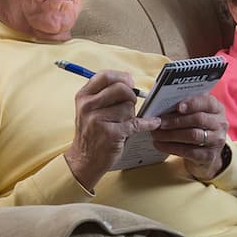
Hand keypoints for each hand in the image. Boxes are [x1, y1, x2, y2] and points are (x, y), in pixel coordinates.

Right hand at [64, 70, 160, 190]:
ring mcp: (98, 120)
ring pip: (128, 107)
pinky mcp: (111, 134)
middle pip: (121, 89)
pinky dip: (147, 123)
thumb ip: (103, 95)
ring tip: (123, 123)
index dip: (122, 77)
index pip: (105, 76)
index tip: (129, 83)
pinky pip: (136, 123)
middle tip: (130, 105)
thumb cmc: (91, 133)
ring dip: (132, 115)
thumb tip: (130, 84)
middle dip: (131, 96)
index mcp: (83, 96)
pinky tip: (153, 123)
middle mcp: (88, 106)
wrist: (83, 161)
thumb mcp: (88, 110)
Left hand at [150, 94, 227, 179]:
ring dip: (171, 134)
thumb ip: (185, 107)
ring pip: (193, 136)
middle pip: (198, 119)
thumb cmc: (198, 127)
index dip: (192, 104)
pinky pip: (189, 151)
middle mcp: (220, 124)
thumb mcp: (196, 113)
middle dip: (176, 120)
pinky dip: (171, 147)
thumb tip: (163, 104)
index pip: (207, 102)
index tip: (178, 107)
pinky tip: (160, 144)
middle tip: (159, 122)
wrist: (208, 153)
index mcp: (217, 108)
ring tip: (156, 134)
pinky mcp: (209, 156)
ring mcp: (216, 141)